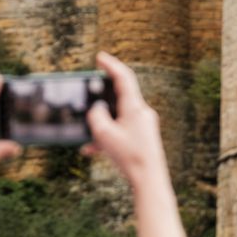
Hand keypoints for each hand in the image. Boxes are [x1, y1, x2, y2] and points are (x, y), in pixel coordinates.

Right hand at [83, 52, 167, 189]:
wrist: (149, 179)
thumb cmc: (129, 156)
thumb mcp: (104, 134)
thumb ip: (96, 116)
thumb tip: (97, 109)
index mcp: (134, 107)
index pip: (123, 78)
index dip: (111, 65)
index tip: (100, 57)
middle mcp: (142, 112)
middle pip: (120, 96)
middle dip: (102, 98)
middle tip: (89, 93)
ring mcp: (144, 125)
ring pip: (118, 117)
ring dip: (102, 125)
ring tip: (87, 138)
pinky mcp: (143, 137)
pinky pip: (122, 130)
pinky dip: (108, 137)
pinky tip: (93, 150)